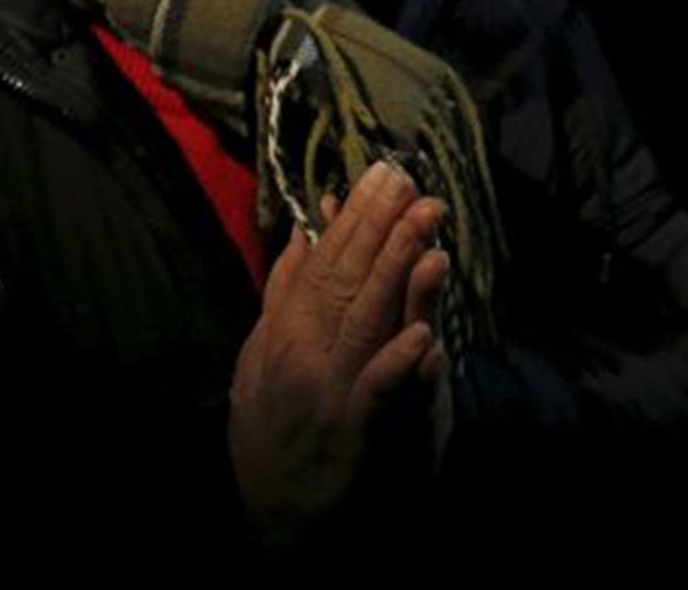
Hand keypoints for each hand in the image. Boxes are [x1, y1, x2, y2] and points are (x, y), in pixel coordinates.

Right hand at [229, 160, 449, 544]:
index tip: (385, 172)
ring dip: (398, 276)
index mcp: (286, 329)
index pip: (326, 260)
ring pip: (366, 323)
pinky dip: (398, 365)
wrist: (277, 515)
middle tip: (413, 183)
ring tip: (426, 232)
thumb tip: (306, 230)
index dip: (357, 216)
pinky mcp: (355, 435)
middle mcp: (305, 353)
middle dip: (383, 228)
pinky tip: (423, 335)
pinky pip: (379, 395)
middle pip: (348, 280)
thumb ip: (285, 291)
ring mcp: (331, 392)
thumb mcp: (262, 354)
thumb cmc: (272, 427)